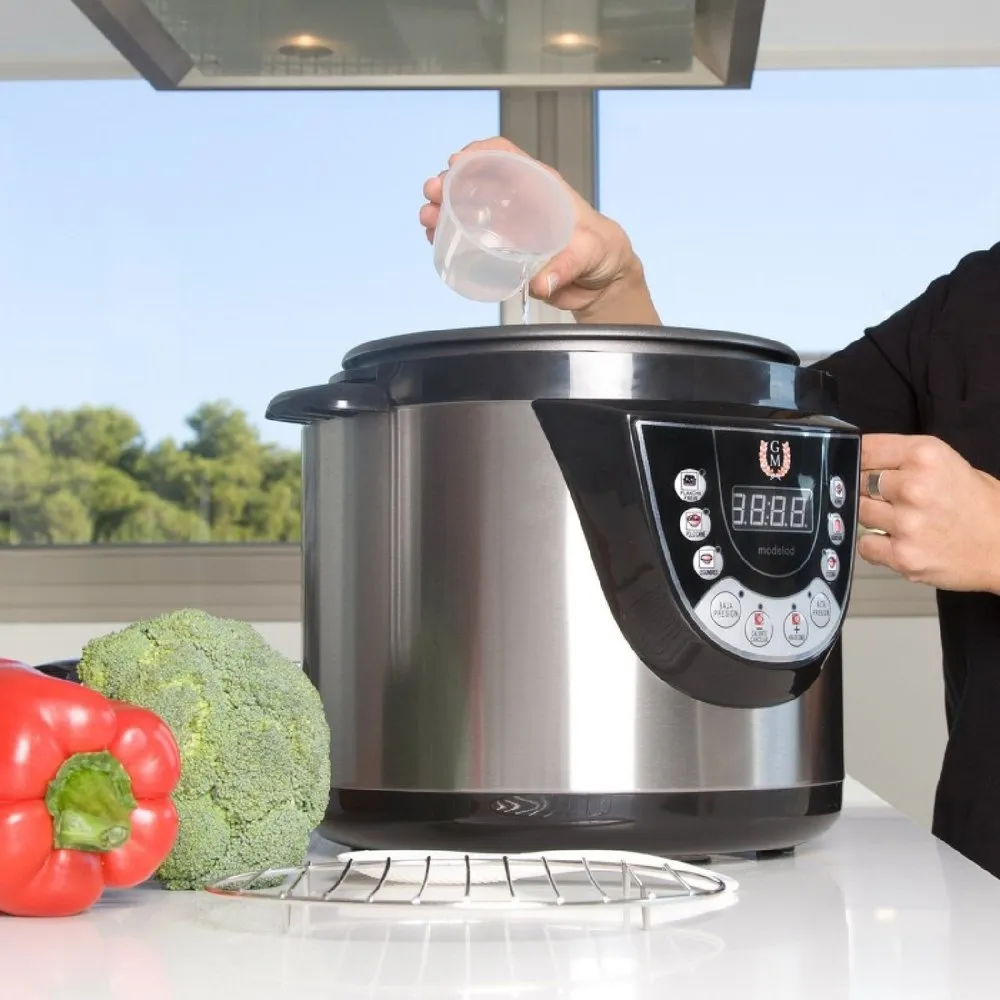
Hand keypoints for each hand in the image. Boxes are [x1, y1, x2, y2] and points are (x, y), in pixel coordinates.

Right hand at [418, 136, 659, 323]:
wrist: (603, 280)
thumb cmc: (603, 251)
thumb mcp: (590, 252)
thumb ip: (567, 265)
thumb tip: (541, 282)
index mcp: (542, 186)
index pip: (505, 155)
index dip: (479, 153)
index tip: (457, 163)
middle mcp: (520, 200)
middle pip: (477, 180)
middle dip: (448, 183)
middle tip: (433, 196)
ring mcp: (509, 224)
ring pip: (467, 207)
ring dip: (442, 210)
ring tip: (427, 220)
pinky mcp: (503, 248)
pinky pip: (471, 236)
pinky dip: (450, 235)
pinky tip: (436, 240)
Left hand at [857, 433, 999, 592]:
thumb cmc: (983, 507)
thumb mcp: (950, 464)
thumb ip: (906, 461)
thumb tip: (861, 462)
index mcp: (926, 456)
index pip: (865, 449)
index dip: (858, 458)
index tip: (857, 464)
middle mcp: (913, 487)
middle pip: (858, 481)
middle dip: (867, 489)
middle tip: (888, 497)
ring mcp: (906, 524)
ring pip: (858, 511)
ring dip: (872, 516)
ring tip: (900, 520)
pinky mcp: (903, 556)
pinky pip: (865, 545)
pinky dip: (874, 544)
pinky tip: (896, 541)